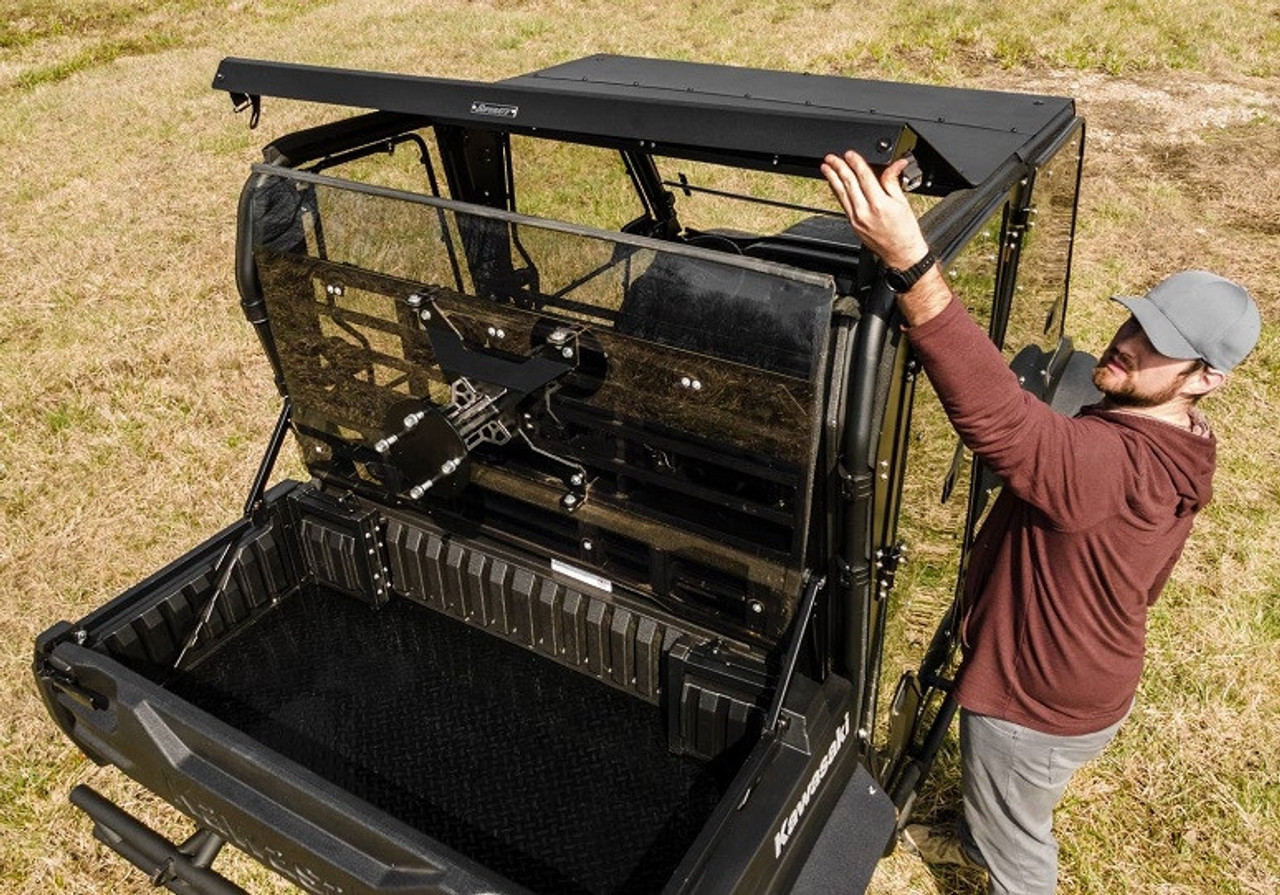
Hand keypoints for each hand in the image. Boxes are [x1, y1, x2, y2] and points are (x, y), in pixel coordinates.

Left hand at [821, 151, 929, 269]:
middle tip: (831, 157)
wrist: (900, 252)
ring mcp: (856, 219)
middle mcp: (865, 211)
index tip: (849, 154)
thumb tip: (896, 164)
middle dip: (839, 168)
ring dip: (832, 179)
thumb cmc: (904, 230)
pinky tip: (832, 185)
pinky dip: (837, 192)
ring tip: (825, 167)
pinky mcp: (853, 224)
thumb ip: (893, 181)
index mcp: (879, 203)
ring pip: (842, 194)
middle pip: (849, 184)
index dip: (855, 163)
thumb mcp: (903, 202)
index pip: (864, 177)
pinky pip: (843, 204)